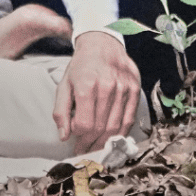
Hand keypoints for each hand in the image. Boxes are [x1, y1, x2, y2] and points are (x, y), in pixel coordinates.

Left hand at [52, 31, 140, 153]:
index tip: (76, 146)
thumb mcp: (64, 84)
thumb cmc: (81, 66)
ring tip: (97, 149)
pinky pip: (129, 119)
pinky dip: (121, 133)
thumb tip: (64, 136)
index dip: (80, 140)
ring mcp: (123, 88)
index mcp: (86, 85)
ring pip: (116, 126)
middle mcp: (106, 86)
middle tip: (86, 152)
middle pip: (100, 127)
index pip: (84, 124)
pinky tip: (112, 139)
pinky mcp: (134, 89)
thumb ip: (61, 110)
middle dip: (92, 144)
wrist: (102, 43)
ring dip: (106, 142)